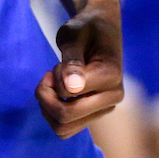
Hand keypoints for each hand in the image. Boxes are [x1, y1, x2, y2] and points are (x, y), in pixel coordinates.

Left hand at [35, 0, 122, 139]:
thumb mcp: (74, 36)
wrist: (100, 28)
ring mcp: (104, 109)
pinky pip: (66, 128)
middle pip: (65, 118)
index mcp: (111, 76)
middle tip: (48, 74)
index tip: (56, 63)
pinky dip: (53, 113)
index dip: (53, 80)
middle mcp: (113, 98)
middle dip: (46, 97)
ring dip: (48, 108)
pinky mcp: (95, 114)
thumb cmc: (85, 28)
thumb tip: (72, 89)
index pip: (69, 94)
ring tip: (53, 84)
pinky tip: (57, 92)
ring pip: (63, 129)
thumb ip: (71, 61)